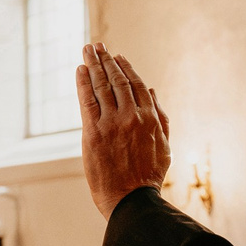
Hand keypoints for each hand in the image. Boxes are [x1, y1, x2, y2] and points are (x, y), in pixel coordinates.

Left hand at [78, 42, 171, 218]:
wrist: (132, 200)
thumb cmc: (148, 178)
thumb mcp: (165, 147)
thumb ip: (161, 118)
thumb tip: (152, 91)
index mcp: (150, 118)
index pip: (136, 85)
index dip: (125, 68)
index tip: (117, 56)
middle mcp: (132, 116)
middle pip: (117, 80)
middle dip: (106, 59)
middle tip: (97, 45)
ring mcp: (112, 123)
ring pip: (101, 86)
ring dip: (93, 64)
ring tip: (87, 50)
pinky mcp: (93, 132)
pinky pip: (87, 100)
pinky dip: (83, 83)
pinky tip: (80, 70)